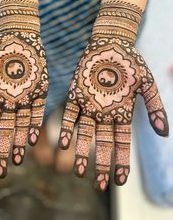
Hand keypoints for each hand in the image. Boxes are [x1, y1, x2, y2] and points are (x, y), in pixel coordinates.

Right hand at [0, 0, 48, 177]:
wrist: (18, 35)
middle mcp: (10, 102)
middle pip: (6, 131)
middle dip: (3, 151)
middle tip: (1, 171)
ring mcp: (26, 98)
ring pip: (21, 126)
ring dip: (18, 143)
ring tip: (16, 161)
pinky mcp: (40, 91)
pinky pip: (37, 112)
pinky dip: (33, 125)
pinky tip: (30, 140)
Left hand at [59, 1, 168, 190]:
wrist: (111, 43)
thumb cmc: (131, 63)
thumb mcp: (147, 85)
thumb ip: (155, 107)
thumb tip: (165, 133)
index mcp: (122, 113)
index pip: (123, 143)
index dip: (121, 162)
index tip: (119, 182)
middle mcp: (105, 113)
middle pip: (104, 143)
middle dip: (102, 164)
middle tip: (99, 185)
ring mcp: (90, 105)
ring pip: (85, 133)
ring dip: (82, 152)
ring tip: (79, 172)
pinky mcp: (76, 94)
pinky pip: (71, 115)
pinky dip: (69, 128)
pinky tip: (65, 143)